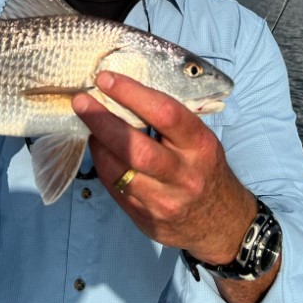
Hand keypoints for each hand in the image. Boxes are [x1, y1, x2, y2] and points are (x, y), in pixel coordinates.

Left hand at [72, 71, 256, 263]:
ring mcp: (164, 201)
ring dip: (97, 143)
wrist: (221, 223)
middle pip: (136, 148)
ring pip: (118, 171)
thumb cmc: (205, 168)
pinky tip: (99, 148)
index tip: (106, 79)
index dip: (132, 94)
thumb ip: (169, 121)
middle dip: (102, 121)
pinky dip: (102, 164)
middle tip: (81, 101)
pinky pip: (115, 188)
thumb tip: (123, 93)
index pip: (165, 114)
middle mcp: (184, 175)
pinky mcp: (146, 219)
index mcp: (200, 146)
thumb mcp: (199, 140)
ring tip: (88, 123)